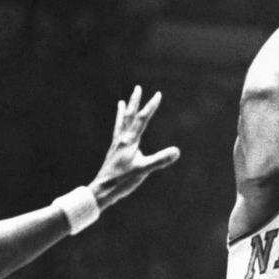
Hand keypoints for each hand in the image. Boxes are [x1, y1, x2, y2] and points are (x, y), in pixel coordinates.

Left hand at [89, 86, 180, 209]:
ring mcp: (116, 146)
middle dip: (135, 102)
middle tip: (137, 88)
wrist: (101, 191)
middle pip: (129, 116)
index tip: (158, 94)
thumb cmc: (121, 181)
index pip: (142, 119)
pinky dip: (118, 126)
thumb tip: (176, 151)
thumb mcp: (143, 170)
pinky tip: (120, 131)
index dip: (151, 106)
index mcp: (129, 141)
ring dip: (123, 112)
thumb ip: (160, 160)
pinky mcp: (113, 153)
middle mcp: (121, 140)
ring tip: (121, 102)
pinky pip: (116, 134)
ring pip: (120, 124)